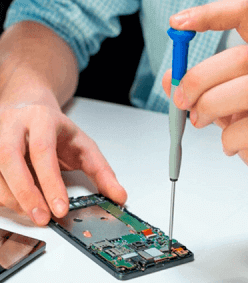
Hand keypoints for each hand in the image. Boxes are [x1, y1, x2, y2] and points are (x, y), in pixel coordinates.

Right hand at [0, 104, 126, 225]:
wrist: (26, 107)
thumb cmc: (54, 129)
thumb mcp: (83, 144)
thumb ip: (102, 171)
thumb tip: (118, 196)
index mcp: (41, 119)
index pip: (42, 151)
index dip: (50, 182)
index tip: (60, 208)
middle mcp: (13, 126)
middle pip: (9, 158)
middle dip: (25, 193)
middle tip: (41, 217)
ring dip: (7, 197)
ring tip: (29, 212)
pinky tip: (12, 202)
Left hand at [162, 0, 247, 163]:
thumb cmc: (246, 119)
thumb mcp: (222, 97)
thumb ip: (198, 86)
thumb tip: (168, 79)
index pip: (246, 15)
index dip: (214, 14)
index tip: (178, 23)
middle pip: (237, 58)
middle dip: (197, 81)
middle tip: (181, 99)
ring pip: (238, 93)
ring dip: (208, 109)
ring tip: (202, 119)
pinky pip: (240, 130)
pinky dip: (227, 140)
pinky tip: (231, 143)